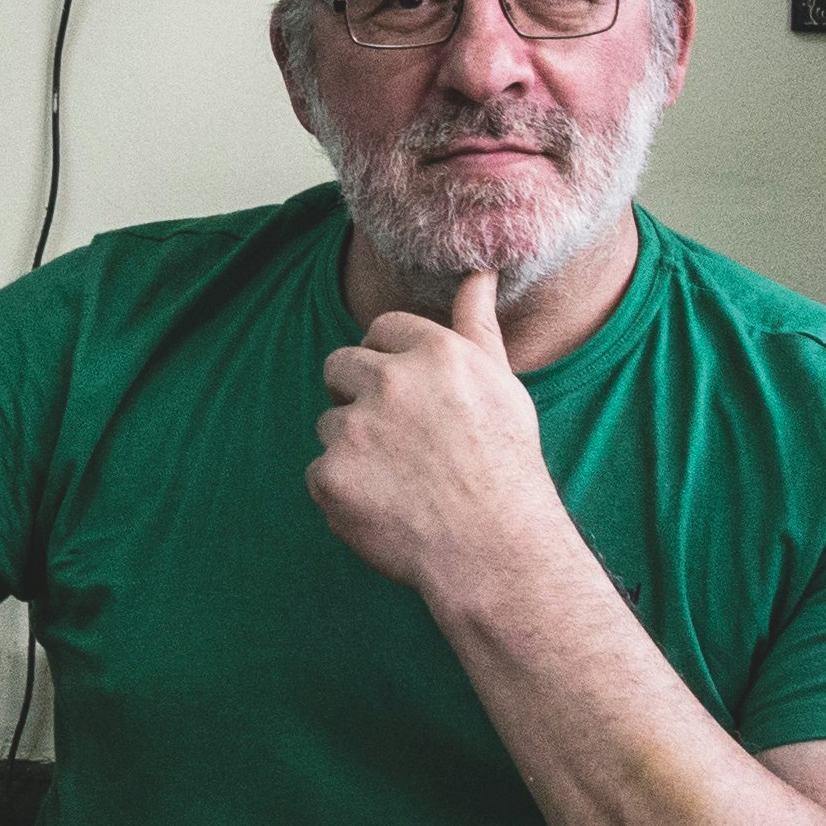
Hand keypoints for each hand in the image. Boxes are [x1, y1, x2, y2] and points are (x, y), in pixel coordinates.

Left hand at [311, 268, 580, 608]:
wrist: (495, 553)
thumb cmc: (505, 468)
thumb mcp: (501, 386)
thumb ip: (477, 326)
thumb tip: (478, 272)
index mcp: (435, 352)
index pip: (382, 328)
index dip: (393, 362)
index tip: (411, 397)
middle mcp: (391, 380)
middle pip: (341, 366)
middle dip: (359, 397)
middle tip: (400, 442)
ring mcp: (356, 429)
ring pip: (330, 424)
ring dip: (352, 449)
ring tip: (402, 482)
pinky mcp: (331, 475)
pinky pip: (320, 473)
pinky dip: (343, 493)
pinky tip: (385, 509)